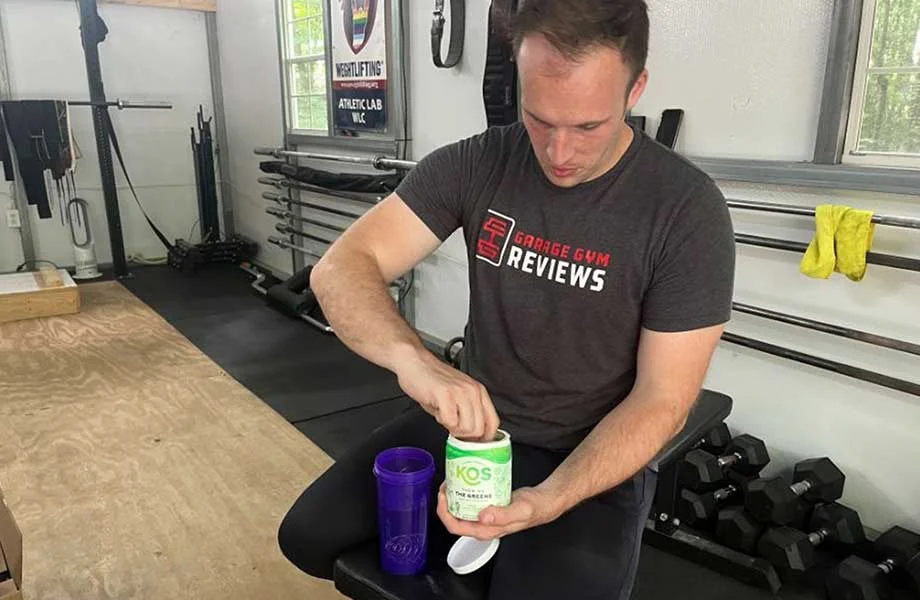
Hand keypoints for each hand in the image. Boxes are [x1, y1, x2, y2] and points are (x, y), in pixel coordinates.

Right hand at [395, 351, 499, 440]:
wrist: (414, 363)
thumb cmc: (433, 380)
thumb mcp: (457, 395)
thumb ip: (467, 413)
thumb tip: (471, 435)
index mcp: (479, 391)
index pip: (493, 422)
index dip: (484, 438)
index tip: (473, 443)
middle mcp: (473, 391)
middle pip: (479, 430)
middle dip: (464, 435)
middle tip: (452, 427)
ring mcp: (460, 392)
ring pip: (467, 428)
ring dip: (453, 429)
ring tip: (444, 415)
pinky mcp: (445, 394)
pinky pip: (450, 422)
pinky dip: (441, 421)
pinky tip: (437, 410)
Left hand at [437, 482, 562, 540]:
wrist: (542, 502)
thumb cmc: (533, 509)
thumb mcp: (520, 511)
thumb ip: (503, 515)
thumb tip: (483, 517)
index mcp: (486, 530)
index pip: (455, 527)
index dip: (444, 512)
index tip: (444, 495)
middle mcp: (482, 525)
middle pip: (454, 517)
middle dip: (445, 501)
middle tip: (447, 483)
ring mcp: (484, 516)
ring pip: (461, 508)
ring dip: (453, 495)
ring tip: (453, 479)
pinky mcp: (487, 506)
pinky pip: (470, 500)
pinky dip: (464, 490)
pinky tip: (466, 479)